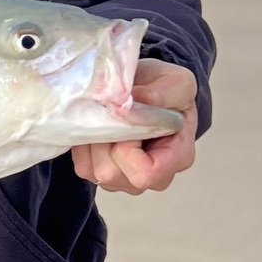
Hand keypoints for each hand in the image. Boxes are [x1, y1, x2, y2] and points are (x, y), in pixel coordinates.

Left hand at [71, 58, 198, 193]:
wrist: (151, 89)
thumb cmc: (168, 89)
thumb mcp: (177, 82)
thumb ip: (160, 94)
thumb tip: (128, 105)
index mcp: (178, 157)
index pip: (145, 173)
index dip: (126, 149)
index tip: (124, 121)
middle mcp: (155, 178)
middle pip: (112, 173)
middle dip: (103, 140)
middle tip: (108, 113)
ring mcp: (127, 179)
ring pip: (94, 171)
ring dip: (91, 140)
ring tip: (103, 117)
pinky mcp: (103, 175)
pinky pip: (82, 166)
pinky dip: (83, 143)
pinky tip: (95, 126)